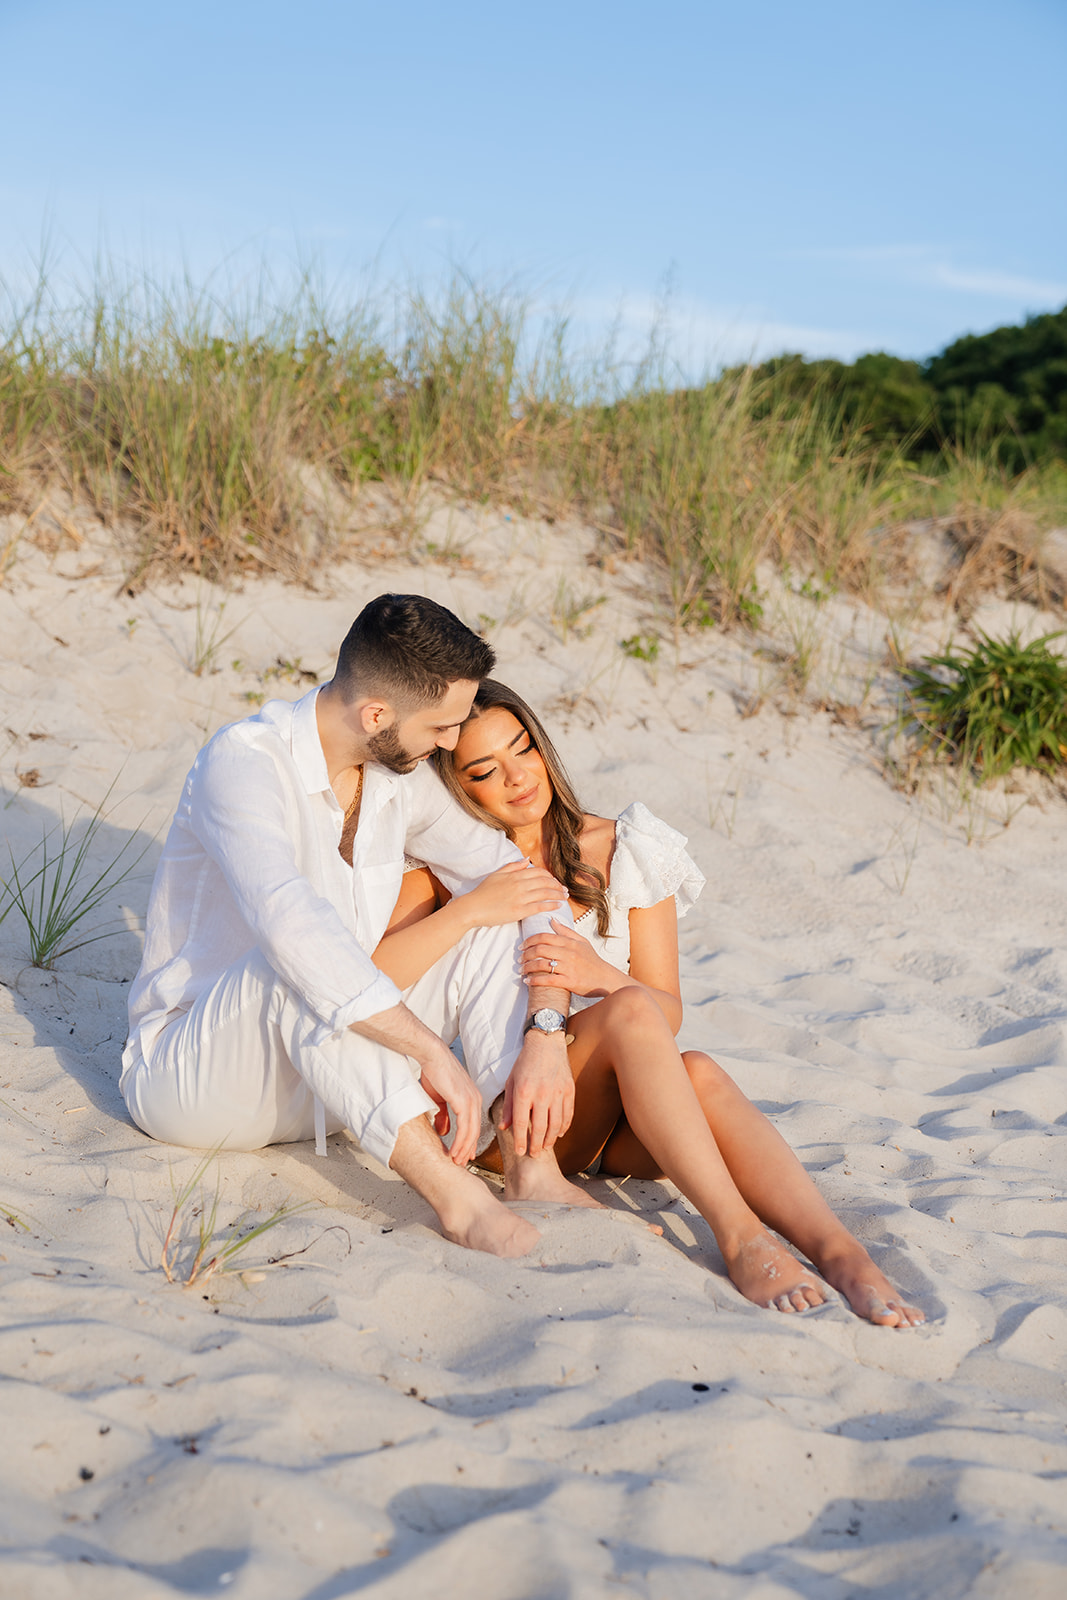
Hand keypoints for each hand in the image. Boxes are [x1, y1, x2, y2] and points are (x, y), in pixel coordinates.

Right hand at [416, 1042, 483, 1166]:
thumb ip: (443, 1115)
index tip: (464, 1154)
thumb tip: (444, 1131)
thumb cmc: (434, 1073)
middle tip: (461, 1163)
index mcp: (472, 1098)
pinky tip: (454, 1151)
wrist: (432, 1056)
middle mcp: (475, 1100)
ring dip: (463, 1149)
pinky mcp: (464, 1101)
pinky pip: (465, 1128)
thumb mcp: (439, 1099)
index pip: (474, 1125)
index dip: (469, 1141)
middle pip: (475, 1131)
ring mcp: (472, 1100)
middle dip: (468, 1148)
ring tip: (456, 1161)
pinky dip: (460, 1142)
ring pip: (471, 1132)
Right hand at [458, 860, 566, 931]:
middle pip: (545, 882)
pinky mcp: (519, 911)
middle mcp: (519, 885)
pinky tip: (558, 905)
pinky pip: (540, 906)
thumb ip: (513, 866)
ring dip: (558, 894)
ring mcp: (520, 898)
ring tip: (564, 897)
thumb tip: (527, 859)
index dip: (550, 876)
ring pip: (545, 893)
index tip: (554, 881)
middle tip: (564, 890)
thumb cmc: (483, 892)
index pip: (539, 872)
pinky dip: (551, 905)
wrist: (472, 908)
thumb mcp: (497, 874)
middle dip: (557, 885)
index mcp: (515, 875)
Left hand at [500, 1030, 574, 1154]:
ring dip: (551, 1139)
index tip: (520, 1152)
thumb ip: (509, 1106)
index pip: (521, 1123)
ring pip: (556, 1124)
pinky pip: (568, 1114)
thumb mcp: (511, 1081)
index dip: (520, 1141)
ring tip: (546, 1147)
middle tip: (534, 1155)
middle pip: (540, 1128)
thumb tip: (505, 1127)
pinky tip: (559, 1133)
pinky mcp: (569, 1090)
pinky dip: (564, 1127)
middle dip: (537, 1145)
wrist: (546, 1042)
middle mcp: (541, 1094)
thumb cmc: (525, 1062)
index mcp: (524, 1092)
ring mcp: (558, 1093)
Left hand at [522, 918, 619, 998]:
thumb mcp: (582, 942)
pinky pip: (548, 980)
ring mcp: (569, 968)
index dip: (529, 940)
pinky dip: (535, 980)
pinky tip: (527, 981)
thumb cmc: (592, 961)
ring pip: (542, 964)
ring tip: (521, 970)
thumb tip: (552, 920)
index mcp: (570, 942)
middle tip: (519, 959)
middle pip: (540, 949)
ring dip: (528, 967)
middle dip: (526, 954)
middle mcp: (569, 953)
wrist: (605, 979)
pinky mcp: (570, 982)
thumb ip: (566, 931)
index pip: (545, 936)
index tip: (521, 946)